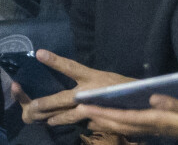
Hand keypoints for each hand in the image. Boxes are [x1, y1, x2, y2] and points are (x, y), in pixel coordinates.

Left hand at [11, 49, 132, 126]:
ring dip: (56, 117)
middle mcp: (91, 92)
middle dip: (47, 103)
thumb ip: (82, 75)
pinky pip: (84, 122)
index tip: (39, 54)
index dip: (55, 60)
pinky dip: (71, 122)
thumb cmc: (121, 84)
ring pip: (71, 114)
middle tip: (32, 107)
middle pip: (64, 98)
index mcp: (92, 77)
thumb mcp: (100, 75)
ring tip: (42, 119)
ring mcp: (95, 107)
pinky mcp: (101, 120)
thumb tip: (61, 70)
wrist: (144, 101)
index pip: (70, 66)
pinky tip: (61, 124)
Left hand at [85, 94, 177, 136]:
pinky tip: (108, 118)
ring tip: (87, 113)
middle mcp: (148, 128)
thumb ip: (170, 105)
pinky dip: (116, 123)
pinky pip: (129, 127)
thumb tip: (153, 98)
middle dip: (99, 118)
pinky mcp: (151, 129)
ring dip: (105, 121)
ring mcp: (149, 130)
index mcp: (153, 122)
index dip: (103, 114)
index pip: (123, 118)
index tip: (86, 107)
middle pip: (119, 125)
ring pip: (122, 127)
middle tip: (79, 110)